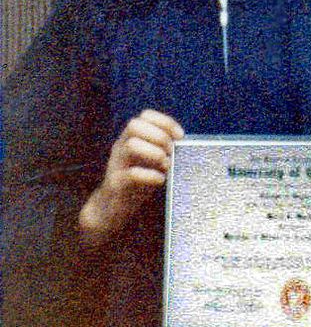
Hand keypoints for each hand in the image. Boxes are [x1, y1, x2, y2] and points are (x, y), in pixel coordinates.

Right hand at [78, 109, 183, 243]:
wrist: (111, 210)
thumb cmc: (137, 183)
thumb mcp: (151, 162)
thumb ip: (163, 150)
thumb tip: (184, 143)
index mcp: (130, 138)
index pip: (145, 116)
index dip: (165, 121)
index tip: (180, 136)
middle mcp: (120, 147)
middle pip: (135, 125)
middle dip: (159, 135)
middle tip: (171, 151)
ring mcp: (116, 164)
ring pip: (131, 145)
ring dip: (154, 153)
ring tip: (166, 164)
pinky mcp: (115, 184)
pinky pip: (131, 174)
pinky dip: (150, 175)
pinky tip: (160, 180)